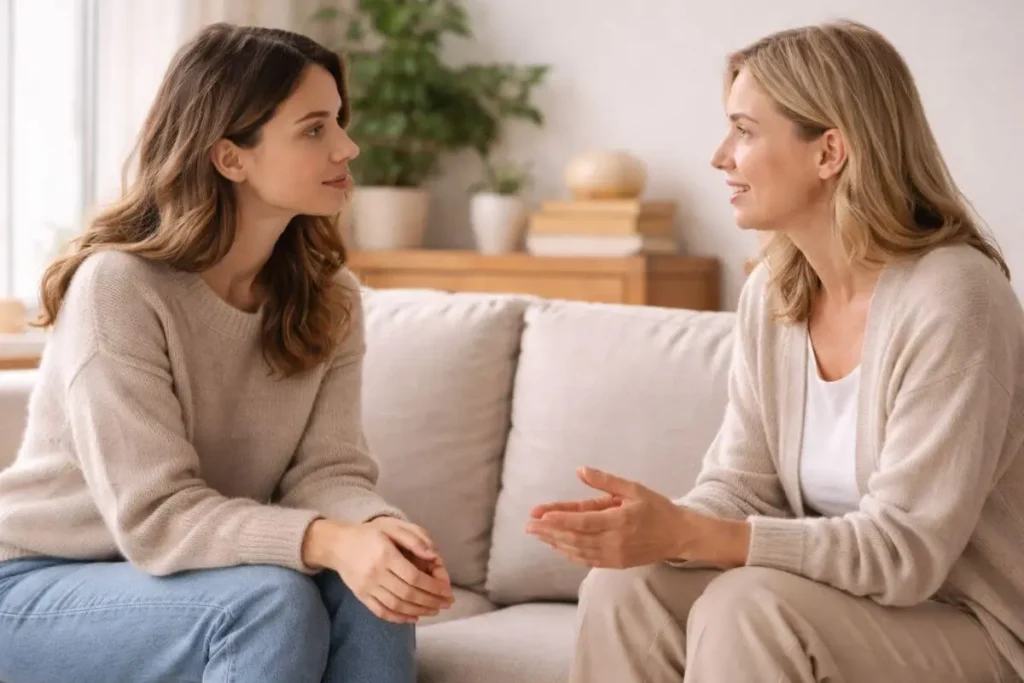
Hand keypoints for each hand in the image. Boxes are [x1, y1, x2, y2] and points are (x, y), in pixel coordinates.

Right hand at [303, 517, 453, 623]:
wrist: (338, 545)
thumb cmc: (369, 534)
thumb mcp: (392, 526)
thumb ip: (414, 538)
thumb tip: (434, 556)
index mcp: (385, 555)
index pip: (413, 577)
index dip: (433, 586)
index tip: (446, 590)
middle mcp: (375, 573)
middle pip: (407, 593)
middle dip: (430, 600)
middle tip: (446, 603)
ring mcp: (367, 587)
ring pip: (396, 605)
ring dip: (419, 610)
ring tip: (434, 610)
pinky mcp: (361, 596)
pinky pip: (381, 611)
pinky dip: (399, 617)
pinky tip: (413, 617)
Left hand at [526, 467, 749, 568]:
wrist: (679, 535)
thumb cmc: (656, 508)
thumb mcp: (633, 489)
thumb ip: (606, 481)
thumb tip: (580, 470)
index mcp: (620, 520)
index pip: (583, 522)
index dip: (560, 520)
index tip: (540, 515)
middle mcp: (615, 541)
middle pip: (575, 538)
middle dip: (549, 532)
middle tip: (529, 526)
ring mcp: (615, 555)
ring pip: (578, 551)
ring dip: (555, 543)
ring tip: (537, 534)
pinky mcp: (616, 563)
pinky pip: (587, 560)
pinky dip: (569, 553)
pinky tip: (556, 546)